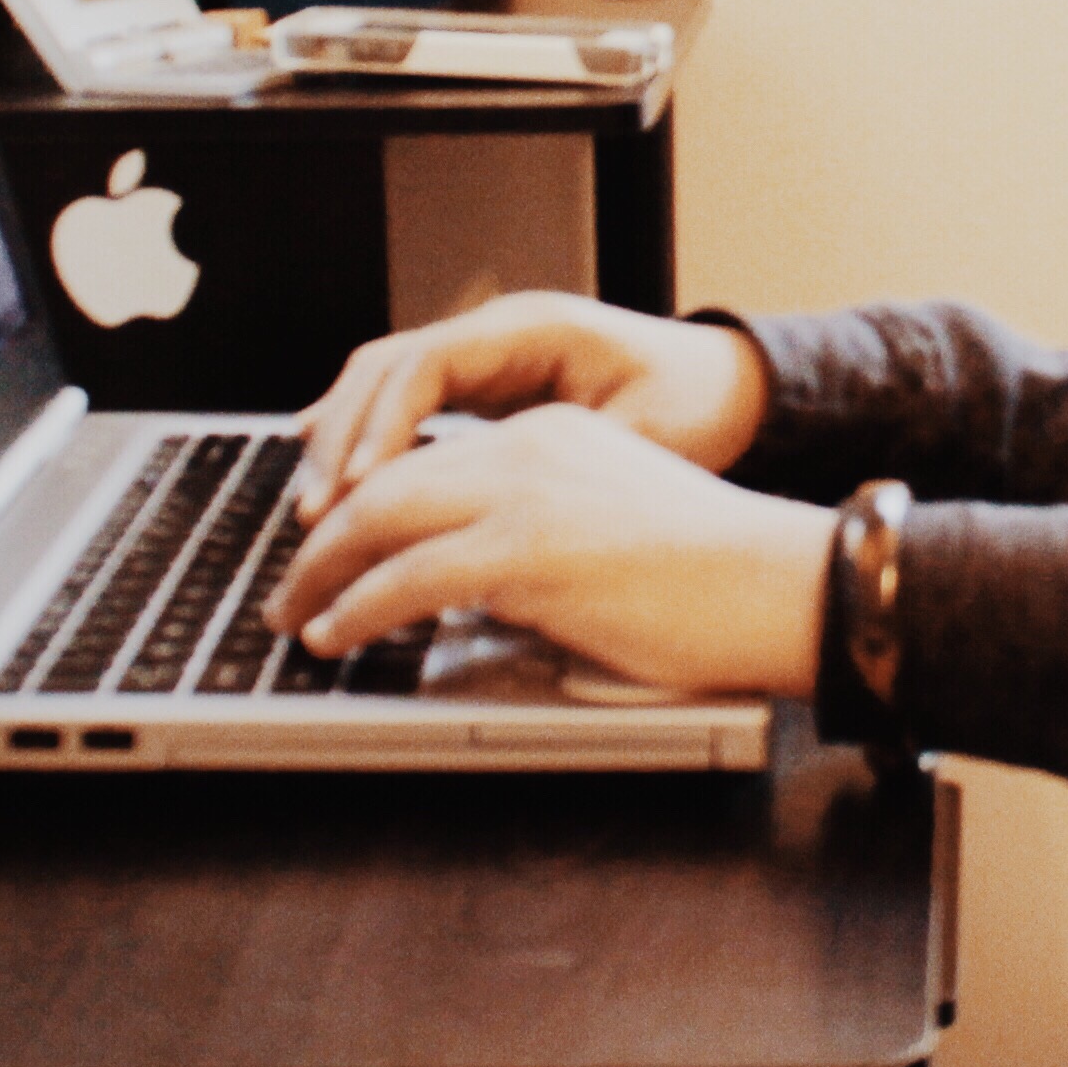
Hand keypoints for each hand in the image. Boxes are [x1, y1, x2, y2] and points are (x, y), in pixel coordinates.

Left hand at [263, 403, 830, 697]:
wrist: (778, 583)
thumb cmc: (714, 582)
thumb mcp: (608, 530)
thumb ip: (536, 540)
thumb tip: (471, 596)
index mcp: (551, 433)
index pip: (429, 460)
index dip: (365, 506)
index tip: (332, 545)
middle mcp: (529, 445)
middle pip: (387, 480)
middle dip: (323, 537)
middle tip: (289, 584)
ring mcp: (525, 492)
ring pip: (381, 519)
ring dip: (322, 573)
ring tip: (294, 615)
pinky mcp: (527, 549)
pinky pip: (408, 576)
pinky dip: (356, 607)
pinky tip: (334, 633)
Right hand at [289, 292, 769, 520]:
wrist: (733, 390)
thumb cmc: (699, 404)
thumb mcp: (642, 434)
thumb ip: (568, 461)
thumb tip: (500, 509)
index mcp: (533, 330)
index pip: (425, 365)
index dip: (381, 427)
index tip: (357, 490)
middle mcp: (500, 333)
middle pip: (386, 369)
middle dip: (342, 438)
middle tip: (316, 512)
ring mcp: (489, 355)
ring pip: (385, 384)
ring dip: (344, 441)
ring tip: (314, 508)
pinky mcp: (488, 385)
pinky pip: (408, 402)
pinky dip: (368, 437)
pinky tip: (337, 481)